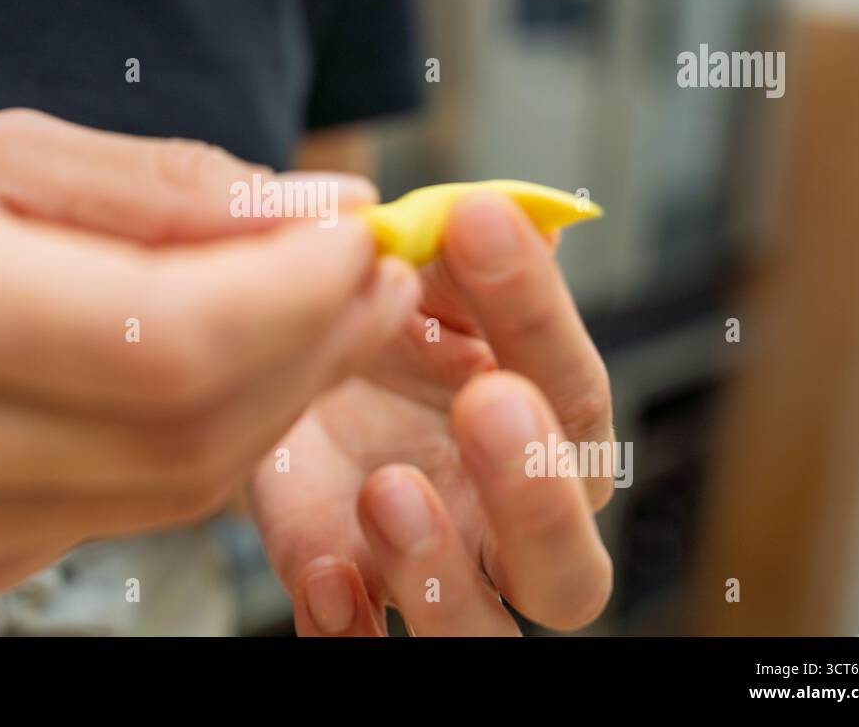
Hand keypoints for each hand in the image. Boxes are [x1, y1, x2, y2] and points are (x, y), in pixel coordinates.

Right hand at [0, 109, 418, 597]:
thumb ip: (159, 188)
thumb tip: (315, 214)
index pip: (153, 334)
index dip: (291, 292)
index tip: (357, 232)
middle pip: (187, 425)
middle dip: (314, 341)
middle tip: (372, 269)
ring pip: (184, 482)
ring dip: (289, 391)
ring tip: (331, 308)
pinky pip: (148, 507)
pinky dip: (223, 433)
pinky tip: (246, 366)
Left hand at [252, 191, 613, 634]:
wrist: (283, 370)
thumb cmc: (375, 323)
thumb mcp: (410, 277)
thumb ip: (455, 257)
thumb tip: (505, 209)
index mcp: (548, 433)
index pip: (575, 392)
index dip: (537, 313)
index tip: (477, 222)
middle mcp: (510, 526)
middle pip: (570, 567)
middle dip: (536, 490)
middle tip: (485, 402)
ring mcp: (436, 577)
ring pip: (487, 636)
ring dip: (443, 576)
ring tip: (386, 490)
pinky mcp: (352, 598)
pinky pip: (363, 649)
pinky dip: (348, 626)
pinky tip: (326, 571)